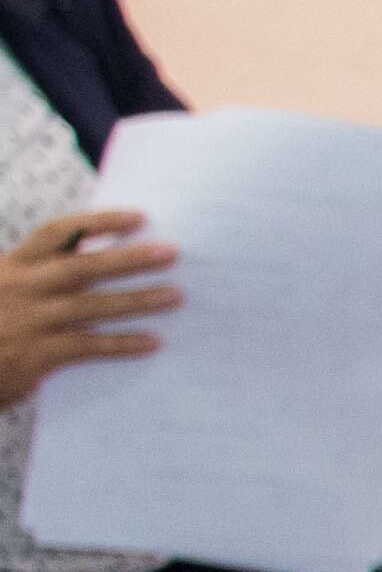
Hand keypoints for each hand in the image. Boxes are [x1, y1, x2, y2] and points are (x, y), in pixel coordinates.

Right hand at [0, 209, 178, 405]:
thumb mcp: (8, 285)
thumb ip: (44, 272)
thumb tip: (106, 257)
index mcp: (15, 263)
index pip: (58, 233)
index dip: (99, 222)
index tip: (140, 217)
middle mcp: (21, 286)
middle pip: (82, 267)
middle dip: (129, 258)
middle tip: (172, 253)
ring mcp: (29, 320)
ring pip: (91, 306)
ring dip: (137, 300)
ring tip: (175, 295)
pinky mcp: (36, 354)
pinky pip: (88, 347)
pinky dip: (122, 344)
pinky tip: (153, 342)